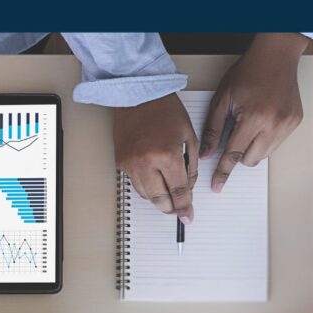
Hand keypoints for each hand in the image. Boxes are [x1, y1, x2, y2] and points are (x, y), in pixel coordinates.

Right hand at [114, 93, 198, 222]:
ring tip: (167, 198)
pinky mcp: (121, 163)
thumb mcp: (189, 136)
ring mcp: (131, 165)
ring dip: (158, 199)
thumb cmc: (164, 111)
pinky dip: (146, 187)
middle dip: (171, 208)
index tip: (188, 216)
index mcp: (168, 155)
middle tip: (178, 211)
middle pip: (160, 199)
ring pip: (145, 195)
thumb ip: (191, 165)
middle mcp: (147, 163)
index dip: (185, 206)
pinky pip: (135, 184)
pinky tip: (155, 183)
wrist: (138, 96)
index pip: (179, 191)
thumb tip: (188, 188)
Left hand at [200, 33, 308, 190]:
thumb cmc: (248, 73)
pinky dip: (265, 140)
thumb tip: (206, 154)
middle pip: (250, 159)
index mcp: (253, 118)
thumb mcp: (222, 100)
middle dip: (238, 154)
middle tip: (234, 135)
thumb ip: (213, 130)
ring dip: (252, 148)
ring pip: (264, 155)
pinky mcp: (295, 122)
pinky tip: (261, 122)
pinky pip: (276, 144)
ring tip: (248, 125)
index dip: (223, 172)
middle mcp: (274, 123)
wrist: (276, 56)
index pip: (233, 154)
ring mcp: (287, 124)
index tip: (217, 185)